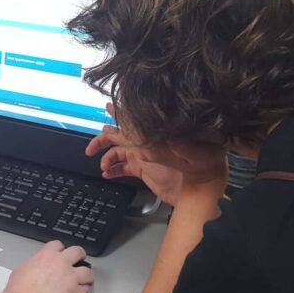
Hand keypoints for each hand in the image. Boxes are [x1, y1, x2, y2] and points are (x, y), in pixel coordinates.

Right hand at [4, 241, 93, 292]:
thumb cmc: (20, 290)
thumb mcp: (23, 268)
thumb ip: (35, 264)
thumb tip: (36, 268)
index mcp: (47, 255)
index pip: (59, 245)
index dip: (61, 250)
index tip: (62, 253)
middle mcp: (61, 263)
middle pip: (78, 251)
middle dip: (80, 255)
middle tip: (80, 260)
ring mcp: (70, 278)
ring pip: (87, 271)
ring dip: (86, 275)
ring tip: (86, 278)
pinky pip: (85, 289)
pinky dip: (83, 290)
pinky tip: (79, 292)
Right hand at [86, 104, 226, 204]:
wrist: (203, 186)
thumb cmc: (203, 166)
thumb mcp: (196, 154)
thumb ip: (183, 147)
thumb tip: (170, 141)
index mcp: (155, 137)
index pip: (134, 122)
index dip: (120, 113)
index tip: (108, 106)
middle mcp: (146, 144)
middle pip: (118, 137)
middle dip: (102, 139)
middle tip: (90, 147)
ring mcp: (143, 156)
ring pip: (117, 152)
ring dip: (106, 157)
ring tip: (100, 164)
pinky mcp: (143, 169)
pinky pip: (123, 168)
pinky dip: (113, 170)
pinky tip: (107, 174)